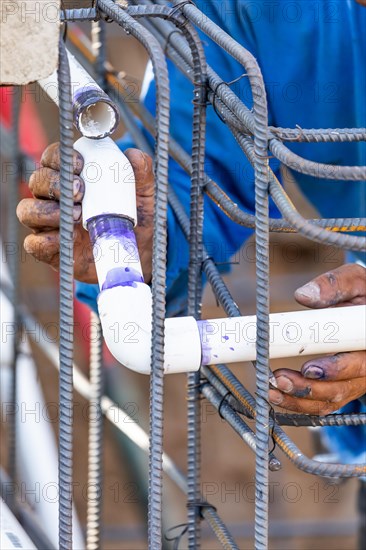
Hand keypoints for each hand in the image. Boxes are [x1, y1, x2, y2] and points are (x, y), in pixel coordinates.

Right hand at [17, 143, 153, 283]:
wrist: (136, 255)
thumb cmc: (133, 220)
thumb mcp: (143, 197)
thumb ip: (141, 176)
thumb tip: (134, 156)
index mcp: (72, 178)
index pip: (53, 158)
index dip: (59, 157)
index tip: (80, 164)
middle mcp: (55, 198)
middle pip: (37, 181)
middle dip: (55, 183)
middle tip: (81, 193)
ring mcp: (49, 225)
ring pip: (27, 210)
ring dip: (46, 210)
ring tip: (75, 215)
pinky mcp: (51, 251)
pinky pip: (34, 243)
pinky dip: (46, 240)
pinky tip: (66, 238)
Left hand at [269, 263, 365, 414]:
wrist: (365, 308)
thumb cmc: (363, 293)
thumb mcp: (356, 281)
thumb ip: (334, 285)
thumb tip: (303, 295)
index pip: (361, 363)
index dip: (336, 370)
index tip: (308, 368)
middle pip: (342, 388)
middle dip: (308, 388)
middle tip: (279, 379)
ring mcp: (357, 379)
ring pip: (331, 400)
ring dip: (299, 399)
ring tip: (272, 389)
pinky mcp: (344, 386)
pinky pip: (324, 403)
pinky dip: (300, 403)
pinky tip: (277, 396)